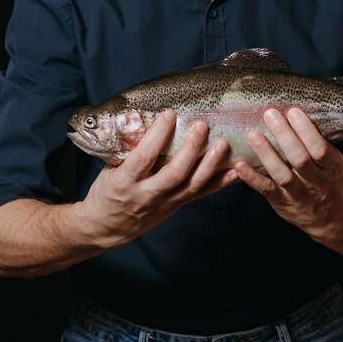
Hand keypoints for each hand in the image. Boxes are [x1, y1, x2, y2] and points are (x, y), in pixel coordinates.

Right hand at [72, 111, 236, 248]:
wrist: (107, 227)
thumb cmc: (107, 191)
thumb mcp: (109, 169)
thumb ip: (126, 149)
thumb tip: (141, 118)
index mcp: (124, 182)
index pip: (144, 157)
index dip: (158, 135)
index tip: (170, 114)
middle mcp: (146, 195)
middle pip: (174, 173)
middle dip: (190, 149)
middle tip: (202, 126)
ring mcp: (164, 203)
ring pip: (191, 185)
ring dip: (210, 165)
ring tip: (223, 145)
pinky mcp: (176, 207)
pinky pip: (201, 195)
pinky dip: (220, 184)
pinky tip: (235, 172)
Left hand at [234, 108, 342, 241]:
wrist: (330, 217)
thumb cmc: (327, 180)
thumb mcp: (332, 162)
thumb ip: (319, 142)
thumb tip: (300, 111)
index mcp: (330, 167)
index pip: (319, 148)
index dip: (306, 130)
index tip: (293, 111)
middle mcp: (315, 181)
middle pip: (299, 158)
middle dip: (284, 135)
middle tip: (270, 114)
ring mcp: (297, 193)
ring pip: (281, 174)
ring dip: (266, 154)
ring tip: (253, 135)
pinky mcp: (281, 201)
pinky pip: (265, 189)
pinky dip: (252, 178)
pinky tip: (239, 165)